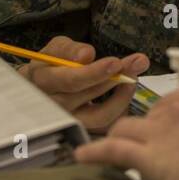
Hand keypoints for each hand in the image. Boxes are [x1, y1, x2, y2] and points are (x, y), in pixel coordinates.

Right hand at [16, 36, 148, 133]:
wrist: (40, 89)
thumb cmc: (50, 65)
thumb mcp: (55, 50)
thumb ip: (69, 49)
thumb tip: (87, 55)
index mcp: (43, 82)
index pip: (70, 81)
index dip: (94, 73)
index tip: (116, 62)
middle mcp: (54, 106)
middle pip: (88, 97)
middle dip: (116, 78)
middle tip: (138, 62)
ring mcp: (68, 122)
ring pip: (100, 116)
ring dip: (122, 96)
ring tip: (133, 77)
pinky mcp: (83, 130)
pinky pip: (107, 124)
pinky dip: (120, 108)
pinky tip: (127, 91)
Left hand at [74, 85, 178, 179]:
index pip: (173, 103)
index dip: (167, 122)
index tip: (166, 135)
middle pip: (148, 116)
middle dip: (147, 134)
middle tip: (152, 153)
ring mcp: (161, 128)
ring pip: (126, 128)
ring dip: (120, 140)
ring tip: (111, 152)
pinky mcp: (147, 154)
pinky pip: (111, 149)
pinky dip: (94, 153)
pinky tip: (83, 156)